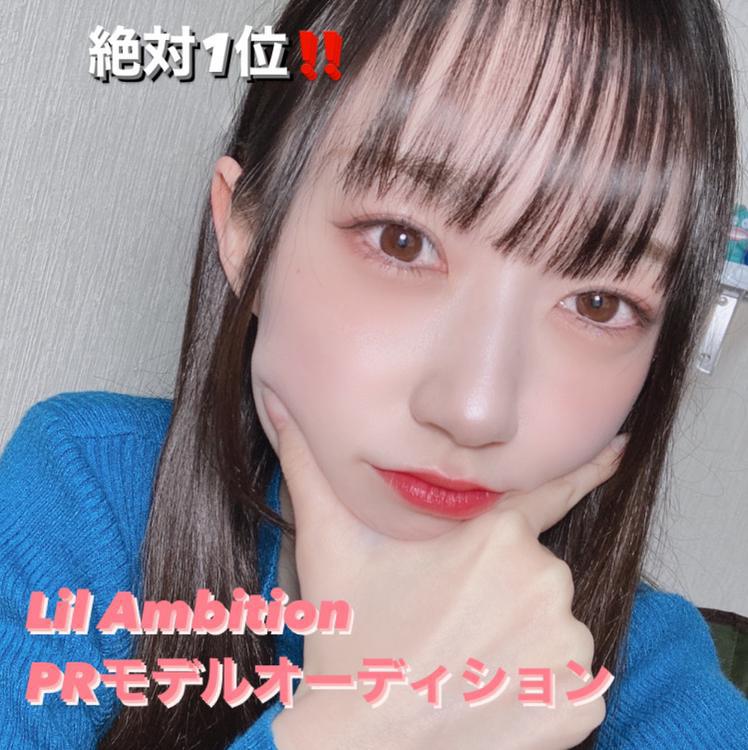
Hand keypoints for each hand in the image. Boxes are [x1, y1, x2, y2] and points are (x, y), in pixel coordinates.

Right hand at [264, 388, 625, 749]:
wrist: (362, 745)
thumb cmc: (349, 641)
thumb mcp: (327, 546)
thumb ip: (308, 467)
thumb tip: (274, 402)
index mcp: (494, 536)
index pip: (549, 489)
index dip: (586, 467)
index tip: (622, 447)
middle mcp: (543, 580)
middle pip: (535, 570)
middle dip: (501, 587)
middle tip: (450, 621)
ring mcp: (566, 645)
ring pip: (553, 623)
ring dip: (519, 637)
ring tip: (465, 662)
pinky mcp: (580, 703)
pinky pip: (568, 678)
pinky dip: (538, 686)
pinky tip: (490, 697)